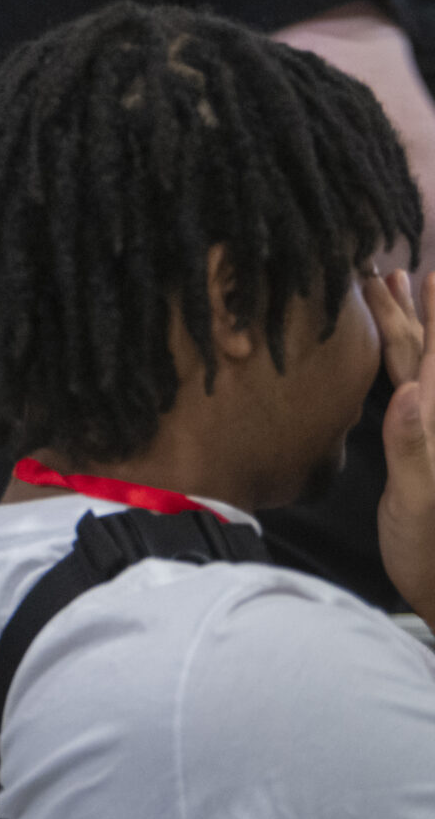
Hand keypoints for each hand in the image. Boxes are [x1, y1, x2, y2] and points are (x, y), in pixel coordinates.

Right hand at [370, 270, 434, 619]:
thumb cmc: (432, 551)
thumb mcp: (420, 501)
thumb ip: (414, 446)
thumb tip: (407, 391)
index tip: (428, 269)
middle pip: (427, 350)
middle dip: (413, 307)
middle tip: (389, 268)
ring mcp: (430, 433)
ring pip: (418, 366)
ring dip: (407, 326)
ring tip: (392, 289)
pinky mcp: (419, 451)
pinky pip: (409, 390)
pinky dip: (398, 362)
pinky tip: (388, 357)